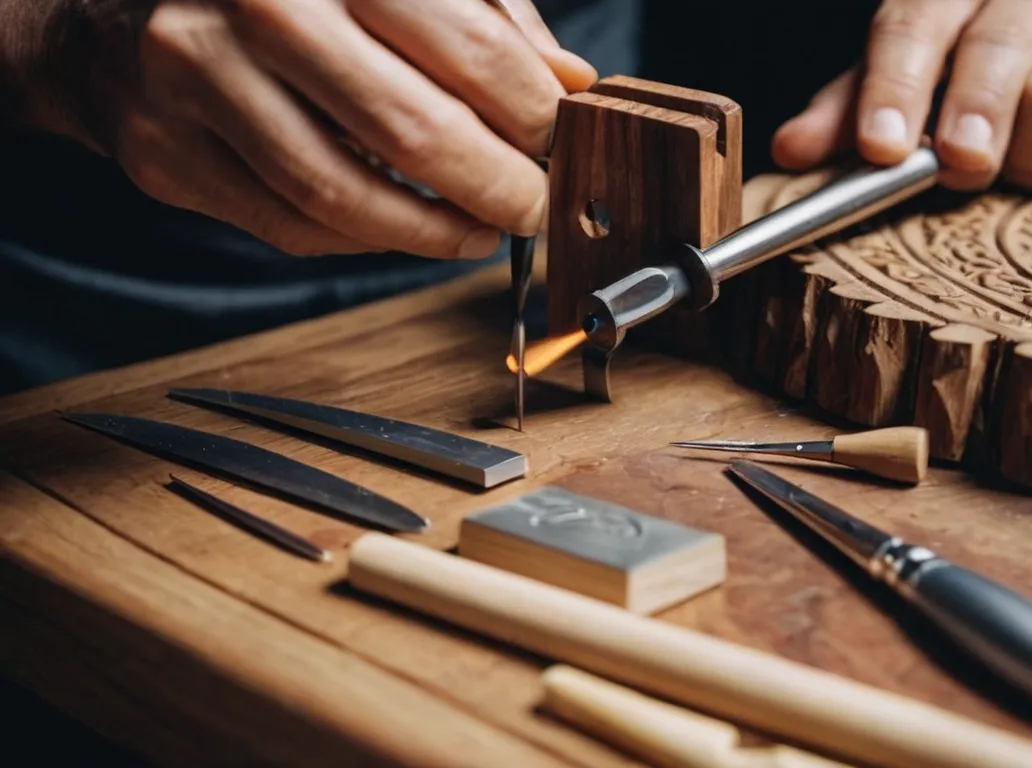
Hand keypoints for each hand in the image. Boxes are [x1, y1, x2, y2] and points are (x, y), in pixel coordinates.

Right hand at [29, 0, 596, 257]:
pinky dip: (365, 238)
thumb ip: (483, 16)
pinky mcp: (164, 152)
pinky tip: (405, 227)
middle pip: (412, 128)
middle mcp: (254, 5)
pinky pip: (290, 225)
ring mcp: (195, 79)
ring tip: (480, 230)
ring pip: (345, 194)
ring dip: (434, 230)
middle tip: (533, 204)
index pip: (466, 44)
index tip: (559, 140)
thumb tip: (569, 84)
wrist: (112, 9)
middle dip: (498, 184)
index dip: (532, 109)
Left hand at [772, 0, 1031, 190]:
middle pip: (995, 53)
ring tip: (1020, 161)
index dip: (893, 86)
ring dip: (1028, 156)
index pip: (913, 24)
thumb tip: (789, 151)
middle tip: (961, 161)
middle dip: (973, 117)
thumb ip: (851, 110)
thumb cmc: (998, 72)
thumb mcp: (914, 79)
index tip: (881, 147)